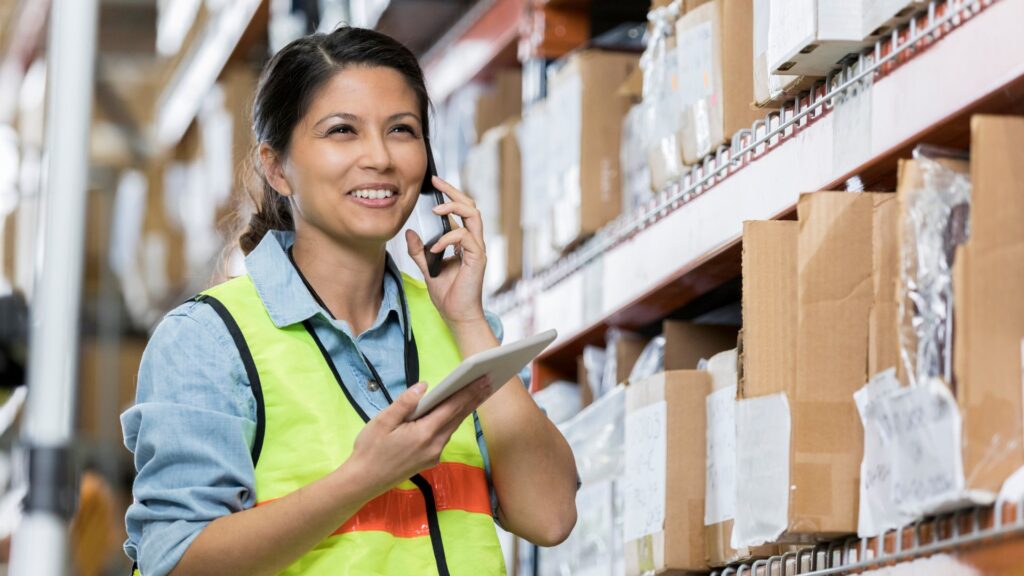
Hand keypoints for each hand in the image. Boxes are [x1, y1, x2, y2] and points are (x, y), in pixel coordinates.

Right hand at [348, 376, 491, 491]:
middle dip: (473, 398)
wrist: (364, 481)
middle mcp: (434, 445)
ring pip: (453, 427)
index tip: (482, 379)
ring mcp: (434, 455)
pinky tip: (454, 412)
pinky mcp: (430, 460)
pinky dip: (453, 421)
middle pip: (458, 417)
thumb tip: (424, 386)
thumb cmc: (370, 449)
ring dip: (465, 410)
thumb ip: (405, 403)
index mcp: (424, 434)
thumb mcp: (382, 422)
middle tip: (489, 381)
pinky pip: (445, 436)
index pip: (451, 408)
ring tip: (476, 393)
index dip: (468, 392)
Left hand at [405, 175, 486, 327]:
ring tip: (436, 210)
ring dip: (454, 207)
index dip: (450, 194)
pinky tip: (433, 248)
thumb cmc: (447, 294)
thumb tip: (409, 233)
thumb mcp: (427, 268)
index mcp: (463, 242)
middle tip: (437, 183)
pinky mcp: (477, 258)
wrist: (457, 315)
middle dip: (454, 191)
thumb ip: (419, 251)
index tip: (435, 182)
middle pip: (470, 205)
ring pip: (473, 214)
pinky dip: (447, 238)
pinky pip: (464, 236)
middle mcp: (473, 241)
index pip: (461, 210)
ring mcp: (477, 248)